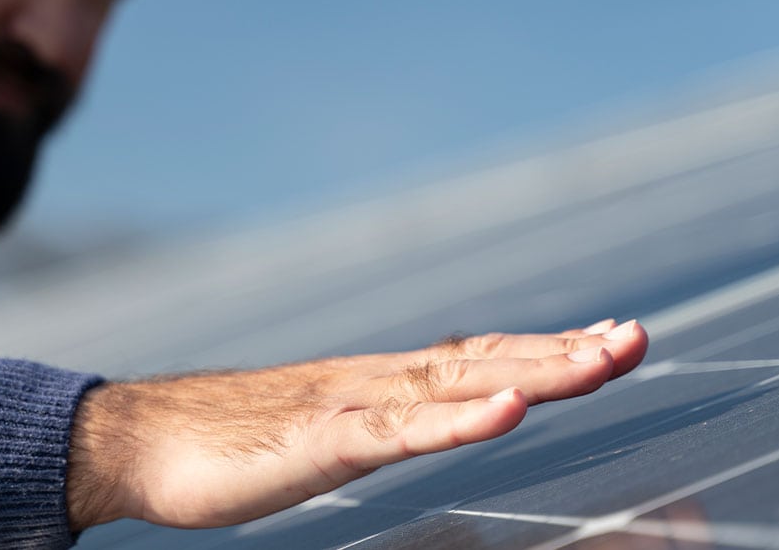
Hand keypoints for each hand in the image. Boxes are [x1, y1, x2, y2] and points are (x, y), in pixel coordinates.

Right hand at [65, 319, 648, 530]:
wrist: (141, 441)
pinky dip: (457, 419)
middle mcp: (379, 382)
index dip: (549, 349)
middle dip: (568, 352)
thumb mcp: (328, 429)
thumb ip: (382, 422)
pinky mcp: (321, 439)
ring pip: (459, 385)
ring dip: (535, 372)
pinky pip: (399, 430)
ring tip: (602, 360)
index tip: (610, 340)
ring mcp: (352, 406)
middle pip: (489, 361)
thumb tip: (434, 416)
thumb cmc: (231, 441)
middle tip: (637, 337)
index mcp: (384, 383)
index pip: (483, 358)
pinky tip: (504, 412)